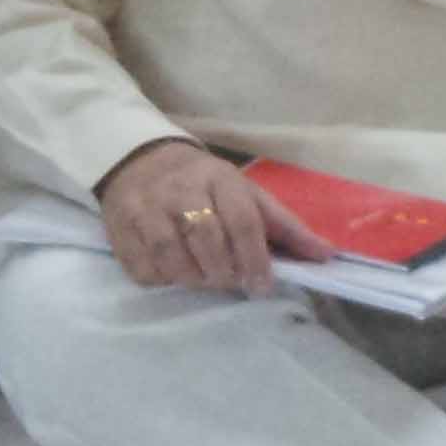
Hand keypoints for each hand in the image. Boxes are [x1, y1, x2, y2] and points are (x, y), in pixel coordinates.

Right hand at [94, 137, 322, 298]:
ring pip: (171, 257)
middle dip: (223, 271)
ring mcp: (145, 209)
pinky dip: (162, 279)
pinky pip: (142, 268)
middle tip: (231, 281)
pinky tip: (174, 273)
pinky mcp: (119, 229)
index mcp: (219, 179)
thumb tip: (326, 256)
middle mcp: (179, 191)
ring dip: (193, 278)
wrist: (140, 160)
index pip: (241, 222)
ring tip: (204, 278)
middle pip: (206, 240)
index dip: (255, 259)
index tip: (262, 285)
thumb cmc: (205, 183)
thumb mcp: (247, 194)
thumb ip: (285, 227)